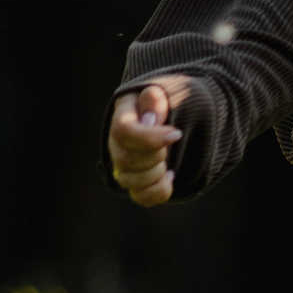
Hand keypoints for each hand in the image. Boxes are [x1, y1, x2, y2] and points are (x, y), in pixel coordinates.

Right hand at [107, 78, 187, 207]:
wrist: (170, 122)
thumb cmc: (166, 106)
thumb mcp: (165, 95)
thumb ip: (157, 98)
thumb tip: (152, 97)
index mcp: (122, 117)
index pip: (123, 132)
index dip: (150, 137)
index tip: (177, 134)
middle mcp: (116, 144)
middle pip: (124, 159)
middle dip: (155, 155)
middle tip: (172, 143)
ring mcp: (123, 166)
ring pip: (128, 181)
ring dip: (156, 174)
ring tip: (169, 160)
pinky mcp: (136, 184)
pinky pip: (141, 197)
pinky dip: (160, 190)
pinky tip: (170, 175)